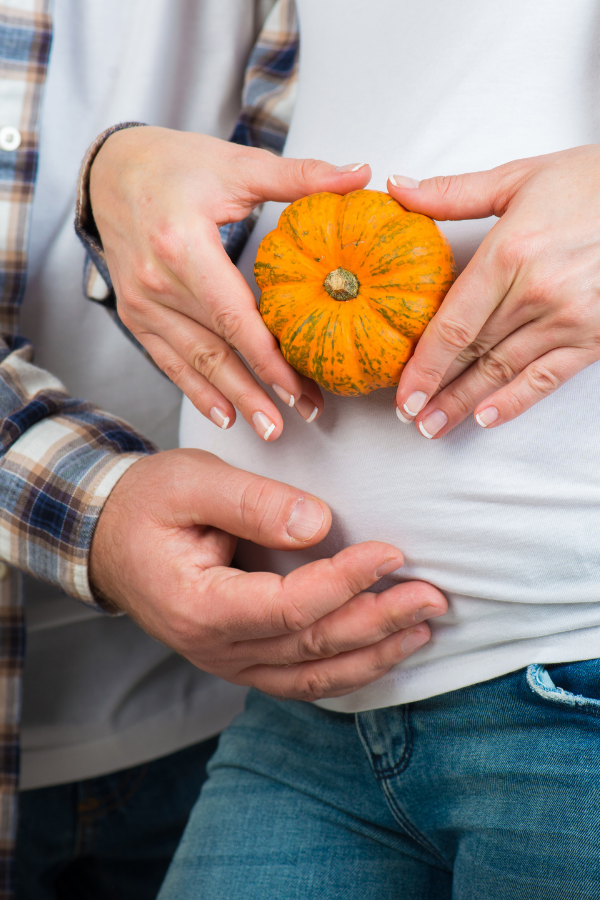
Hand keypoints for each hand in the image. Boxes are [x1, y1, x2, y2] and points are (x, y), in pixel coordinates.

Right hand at [90, 126, 370, 440]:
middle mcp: (157, 283)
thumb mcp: (236, 165)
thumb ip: (299, 176)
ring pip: (193, 363)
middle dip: (258, 390)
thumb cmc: (174, 165)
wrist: (110, 171)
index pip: (234, 316)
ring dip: (232, 398)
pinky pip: (168, 361)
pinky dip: (196, 391)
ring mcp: (141, 304)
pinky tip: (222, 415)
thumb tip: (361, 175)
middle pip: (217, 349)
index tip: (299, 387)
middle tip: (295, 419)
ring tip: (268, 427)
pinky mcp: (135, 314)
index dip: (268, 358)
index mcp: (183, 247)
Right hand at [90, 449, 445, 700]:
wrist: (109, 537)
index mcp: (198, 605)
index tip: (391, 553)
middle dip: (378, 621)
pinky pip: (301, 679)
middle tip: (433, 596)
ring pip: (313, 675)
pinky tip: (384, 651)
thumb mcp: (191, 483)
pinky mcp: (242, 658)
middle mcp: (214, 648)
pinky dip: (348, 669)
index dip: (345, 582)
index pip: (288, 606)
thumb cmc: (148, 503)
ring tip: (424, 628)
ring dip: (374, 654)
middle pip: (311, 646)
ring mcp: (228, 661)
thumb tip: (319, 524)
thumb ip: (252, 501)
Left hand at [388, 145, 599, 437]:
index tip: (403, 391)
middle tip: (407, 414)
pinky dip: (515, 401)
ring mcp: (568, 318)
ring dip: (465, 403)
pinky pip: (547, 378)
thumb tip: (398, 189)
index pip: (454, 324)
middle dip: (436, 388)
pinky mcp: (594, 336)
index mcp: (509, 253)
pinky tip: (487, 418)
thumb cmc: (590, 183)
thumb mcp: (518, 178)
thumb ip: (453, 193)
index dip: (424, 364)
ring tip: (434, 426)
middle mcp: (536, 291)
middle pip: (473, 353)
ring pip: (503, 371)